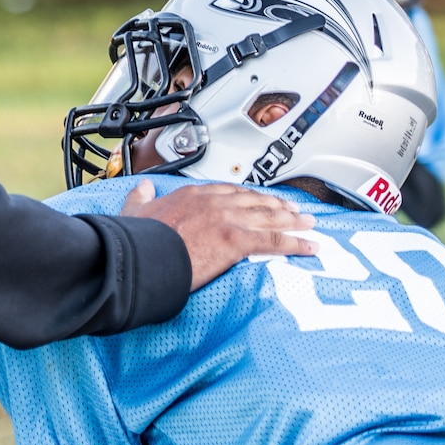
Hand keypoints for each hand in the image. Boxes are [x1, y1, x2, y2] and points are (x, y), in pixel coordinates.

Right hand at [121, 181, 313, 288]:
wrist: (142, 256)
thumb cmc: (138, 240)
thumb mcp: (135, 211)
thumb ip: (141, 198)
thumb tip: (143, 188)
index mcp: (193, 195)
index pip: (230, 191)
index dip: (249, 196)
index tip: (260, 199)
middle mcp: (215, 202)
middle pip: (256, 201)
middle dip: (278, 205)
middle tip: (294, 210)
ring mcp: (228, 220)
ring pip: (270, 217)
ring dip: (294, 221)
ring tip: (309, 224)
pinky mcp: (236, 240)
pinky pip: (275, 241)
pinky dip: (296, 243)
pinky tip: (309, 246)